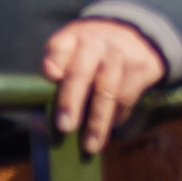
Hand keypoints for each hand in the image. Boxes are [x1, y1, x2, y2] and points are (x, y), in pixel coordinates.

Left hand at [42, 17, 168, 155]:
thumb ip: (54, 81)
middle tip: (66, 126)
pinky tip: (109, 127)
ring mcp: (120, 54)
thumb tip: (40, 121)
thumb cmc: (91, 53)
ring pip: (108, 91)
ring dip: (98, 121)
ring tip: (89, 146)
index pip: (60, 46)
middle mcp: (95, 42)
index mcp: (72, 38)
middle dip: (72, 100)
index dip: (55, 60)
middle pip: (82, 72)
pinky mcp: (141, 67)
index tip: (51, 76)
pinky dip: (117, 117)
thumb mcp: (71, 52)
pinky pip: (127, 98)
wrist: (135, 35)